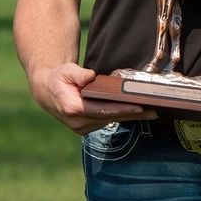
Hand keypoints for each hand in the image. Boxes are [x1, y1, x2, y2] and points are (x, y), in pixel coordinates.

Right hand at [27, 62, 155, 134]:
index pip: (102, 110)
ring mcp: (80, 127)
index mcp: (72, 108)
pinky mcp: (84, 129)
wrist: (46, 91)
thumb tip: (91, 76)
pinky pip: (105, 122)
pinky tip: (135, 113)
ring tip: (149, 111)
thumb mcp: (66, 71)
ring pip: (109, 121)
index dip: (121, 109)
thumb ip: (78, 73)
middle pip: (110, 118)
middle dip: (132, 115)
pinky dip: (120, 117)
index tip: (139, 107)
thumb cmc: (59, 78)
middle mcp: (77, 122)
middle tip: (153, 111)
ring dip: (129, 117)